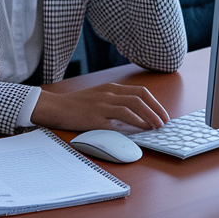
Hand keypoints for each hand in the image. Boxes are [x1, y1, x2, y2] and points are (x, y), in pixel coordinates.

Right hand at [32, 83, 168, 131]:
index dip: (154, 103)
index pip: (140, 91)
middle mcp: (109, 93)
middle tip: (164, 122)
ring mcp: (102, 104)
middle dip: (156, 109)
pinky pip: (119, 118)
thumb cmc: (75, 106)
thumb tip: (134, 117)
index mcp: (111, 88)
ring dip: (149, 116)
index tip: (162, 114)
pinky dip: (134, 122)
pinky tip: (141, 129)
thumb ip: (114, 103)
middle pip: (140, 97)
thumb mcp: (97, 98)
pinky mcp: (96, 116)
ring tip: (157, 126)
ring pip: (133, 105)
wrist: (54, 108)